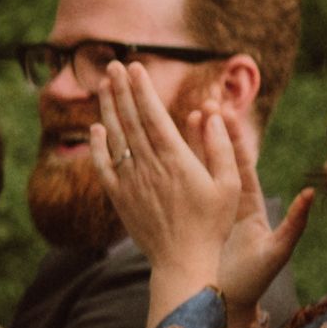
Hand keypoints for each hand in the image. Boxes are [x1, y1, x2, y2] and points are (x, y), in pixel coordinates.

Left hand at [93, 70, 301, 313]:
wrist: (182, 262)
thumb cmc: (212, 224)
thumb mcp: (229, 184)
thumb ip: (220, 148)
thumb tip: (210, 115)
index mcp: (176, 160)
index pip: (153, 116)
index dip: (142, 90)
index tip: (135, 67)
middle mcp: (148, 167)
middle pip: (130, 121)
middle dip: (121, 90)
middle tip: (113, 65)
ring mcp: (130, 182)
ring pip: (115, 139)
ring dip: (108, 110)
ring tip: (103, 86)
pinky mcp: (120, 198)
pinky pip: (104, 167)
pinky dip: (98, 146)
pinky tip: (97, 129)